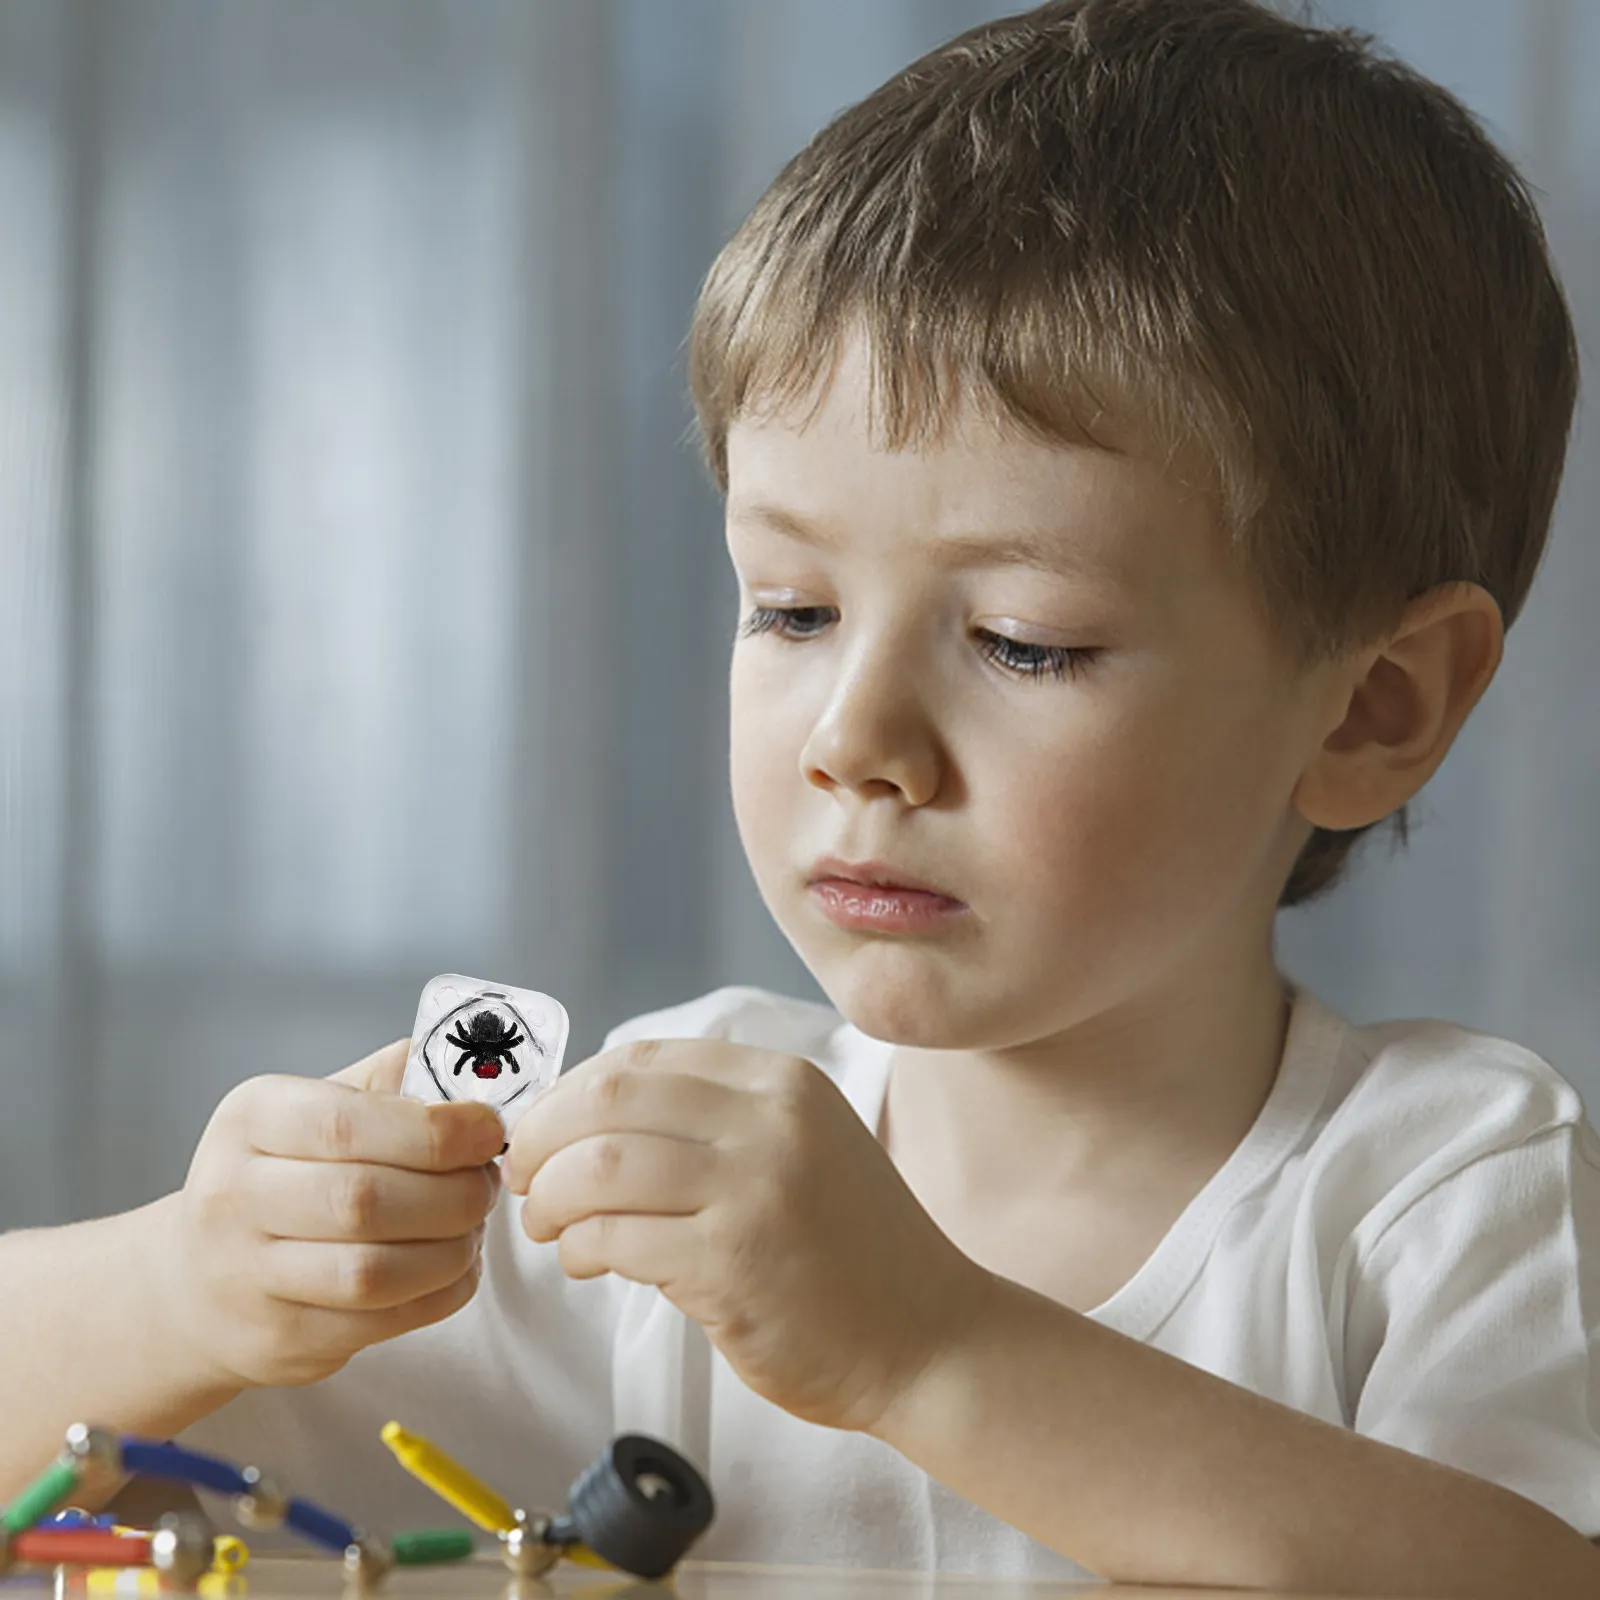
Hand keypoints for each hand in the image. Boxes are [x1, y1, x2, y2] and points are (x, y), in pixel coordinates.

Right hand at [159, 1040, 504, 1389]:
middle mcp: (233, 1197)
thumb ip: (389, 1082)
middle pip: (363, 1201)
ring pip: (373, 1273)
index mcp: (250, 1120)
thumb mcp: (313, 1107)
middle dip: (452, 1193)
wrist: (196, 1282)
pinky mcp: (279, 1340)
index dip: (435, 1131)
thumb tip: (470, 1064)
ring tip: (472, 1227)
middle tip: (487, 1184)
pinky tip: (453, 1267)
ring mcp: (247, 1278)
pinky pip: (380, 1323)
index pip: (346, 1125)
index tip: (488, 1131)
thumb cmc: (279, 1176)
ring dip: (451, 1250)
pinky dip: (440, 1294)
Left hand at [503, 1037, 989, 1433]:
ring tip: (550, 1226)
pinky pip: (617, 1238)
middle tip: (525, 1179)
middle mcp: (770, 1119)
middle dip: (543, 1137)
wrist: (929, 1336)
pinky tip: (590, 1261)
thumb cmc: (849, 1250)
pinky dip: (582, 1249)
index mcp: (781, 1081)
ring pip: (600, 1166)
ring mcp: (755, 1188)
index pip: (640, 1059)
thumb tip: (584, 1118)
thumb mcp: (798, 1147)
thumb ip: (712, 1122)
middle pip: (608, 1097)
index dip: (570, 1094)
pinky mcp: (735, 1262)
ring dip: (550, 1198)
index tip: (544, 1132)